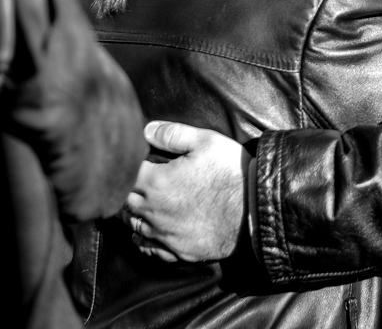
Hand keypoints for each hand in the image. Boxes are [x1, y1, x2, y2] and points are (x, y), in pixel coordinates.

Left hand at [122, 121, 249, 262]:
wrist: (255, 211)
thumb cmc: (232, 173)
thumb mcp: (205, 141)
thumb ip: (172, 134)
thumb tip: (146, 130)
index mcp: (156, 182)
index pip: (126, 174)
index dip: (127, 166)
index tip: (133, 161)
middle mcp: (154, 211)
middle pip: (125, 201)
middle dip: (127, 189)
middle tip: (133, 180)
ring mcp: (165, 234)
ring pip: (133, 225)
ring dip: (131, 214)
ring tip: (135, 204)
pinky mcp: (177, 251)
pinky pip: (149, 249)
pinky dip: (142, 240)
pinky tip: (143, 234)